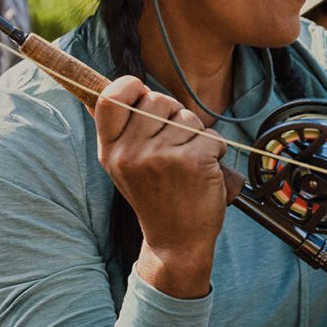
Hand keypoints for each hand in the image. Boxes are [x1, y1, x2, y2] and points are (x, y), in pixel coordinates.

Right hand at [95, 76, 227, 297]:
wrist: (176, 242)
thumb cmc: (154, 197)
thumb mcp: (123, 165)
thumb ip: (123, 129)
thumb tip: (124, 85)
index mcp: (110, 150)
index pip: (111, 97)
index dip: (130, 87)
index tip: (142, 95)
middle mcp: (131, 152)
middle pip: (157, 99)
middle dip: (172, 113)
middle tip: (173, 144)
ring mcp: (162, 157)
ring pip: (188, 116)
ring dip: (195, 134)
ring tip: (187, 163)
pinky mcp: (193, 161)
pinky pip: (211, 135)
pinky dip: (216, 149)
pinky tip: (204, 171)